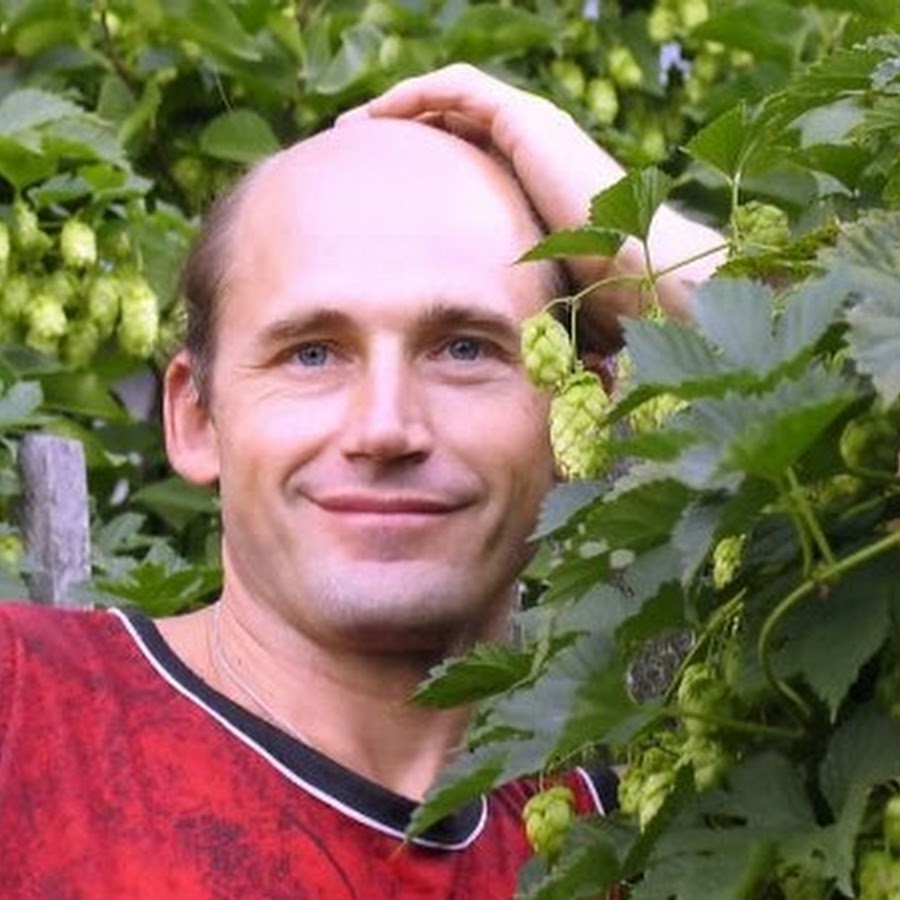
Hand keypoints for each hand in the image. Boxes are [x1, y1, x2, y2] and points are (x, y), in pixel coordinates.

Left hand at [339, 64, 724, 351]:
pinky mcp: (526, 121)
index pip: (467, 159)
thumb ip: (507, 293)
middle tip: (353, 151)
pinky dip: (414, 96)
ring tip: (352, 127)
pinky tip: (375, 116)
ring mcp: (531, 130)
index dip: (421, 166)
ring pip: (451, 100)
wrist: (639, 274)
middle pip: (454, 125)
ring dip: (398, 108)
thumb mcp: (532, 291)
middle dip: (403, 133)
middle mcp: (532, 149)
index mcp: (531, 184)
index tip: (376, 191)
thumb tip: (483, 344)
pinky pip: (458, 91)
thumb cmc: (597, 299)